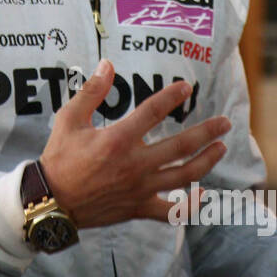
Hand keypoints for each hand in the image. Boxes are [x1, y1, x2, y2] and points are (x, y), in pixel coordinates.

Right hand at [38, 58, 230, 228]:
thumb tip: (107, 65)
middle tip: (225, 123)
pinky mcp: (138, 208)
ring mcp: (140, 188)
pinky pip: (171, 211)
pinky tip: (203, 195)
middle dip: (207, 132)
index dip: (171, 97)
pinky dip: (190, 206)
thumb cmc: (59, 158)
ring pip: (183, 176)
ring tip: (221, 149)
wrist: (51, 201)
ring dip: (207, 161)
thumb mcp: (69, 119)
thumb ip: (91, 91)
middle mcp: (134, 164)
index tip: (186, 87)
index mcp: (117, 140)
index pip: (153, 112)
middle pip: (180, 146)